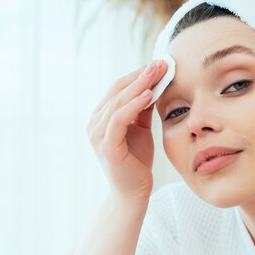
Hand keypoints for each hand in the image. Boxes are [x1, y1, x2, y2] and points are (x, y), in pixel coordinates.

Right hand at [86, 60, 167, 200]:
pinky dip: (134, 104)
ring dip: (140, 85)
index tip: (159, 63)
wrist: (133, 191)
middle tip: (160, 62)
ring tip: (157, 73)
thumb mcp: (141, 128)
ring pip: (118, 102)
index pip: (118, 88)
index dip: (138, 74)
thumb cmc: (136, 160)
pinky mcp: (106, 146)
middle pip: (117, 91)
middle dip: (141, 76)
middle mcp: (94, 123)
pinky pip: (119, 119)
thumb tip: (154, 82)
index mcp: (101, 117)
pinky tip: (149, 95)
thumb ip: (143, 107)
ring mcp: (98, 134)